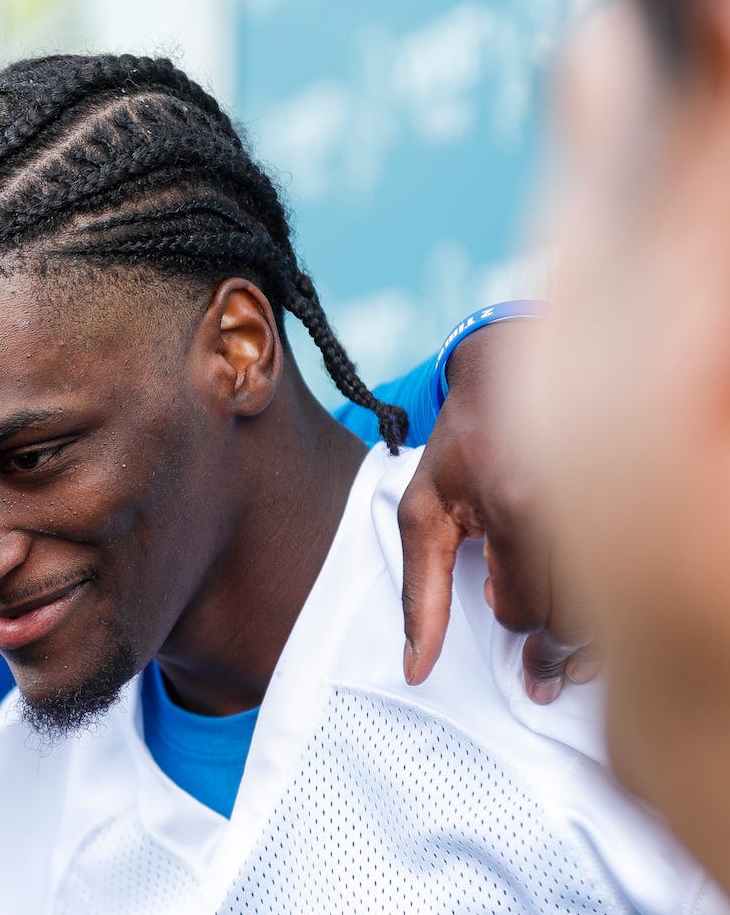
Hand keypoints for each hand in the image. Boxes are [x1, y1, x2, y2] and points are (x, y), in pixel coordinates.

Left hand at [396, 321, 595, 702]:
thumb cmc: (461, 446)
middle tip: (543, 676)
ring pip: (613, 602)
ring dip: (592, 640)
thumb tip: (415, 668)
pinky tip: (600, 613)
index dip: (510, 621)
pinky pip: (633, 572)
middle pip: (574, 614)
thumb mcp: (421, 513)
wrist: (509, 372)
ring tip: (573, 661)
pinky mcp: (633, 491)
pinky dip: (618, 605)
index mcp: (512, 504)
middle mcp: (569, 500)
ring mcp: (609, 492)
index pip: (522, 607)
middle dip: (554, 654)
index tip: (500, 613)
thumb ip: (419, 593)